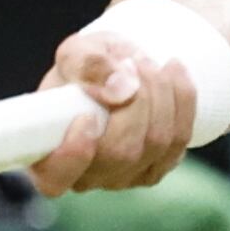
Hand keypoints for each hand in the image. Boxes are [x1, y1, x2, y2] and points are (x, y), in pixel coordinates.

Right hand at [33, 11, 209, 197]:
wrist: (119, 65)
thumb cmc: (86, 64)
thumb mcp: (77, 51)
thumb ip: (88, 65)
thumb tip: (122, 90)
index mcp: (47, 154)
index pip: (55, 179)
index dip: (73, 156)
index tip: (86, 118)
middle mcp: (85, 176)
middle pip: (122, 153)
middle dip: (136, 101)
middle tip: (132, 62)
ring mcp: (123, 178)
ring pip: (156, 144)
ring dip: (160, 93)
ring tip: (147, 62)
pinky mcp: (155, 168)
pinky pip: (179, 139)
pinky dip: (182, 99)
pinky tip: (172, 71)